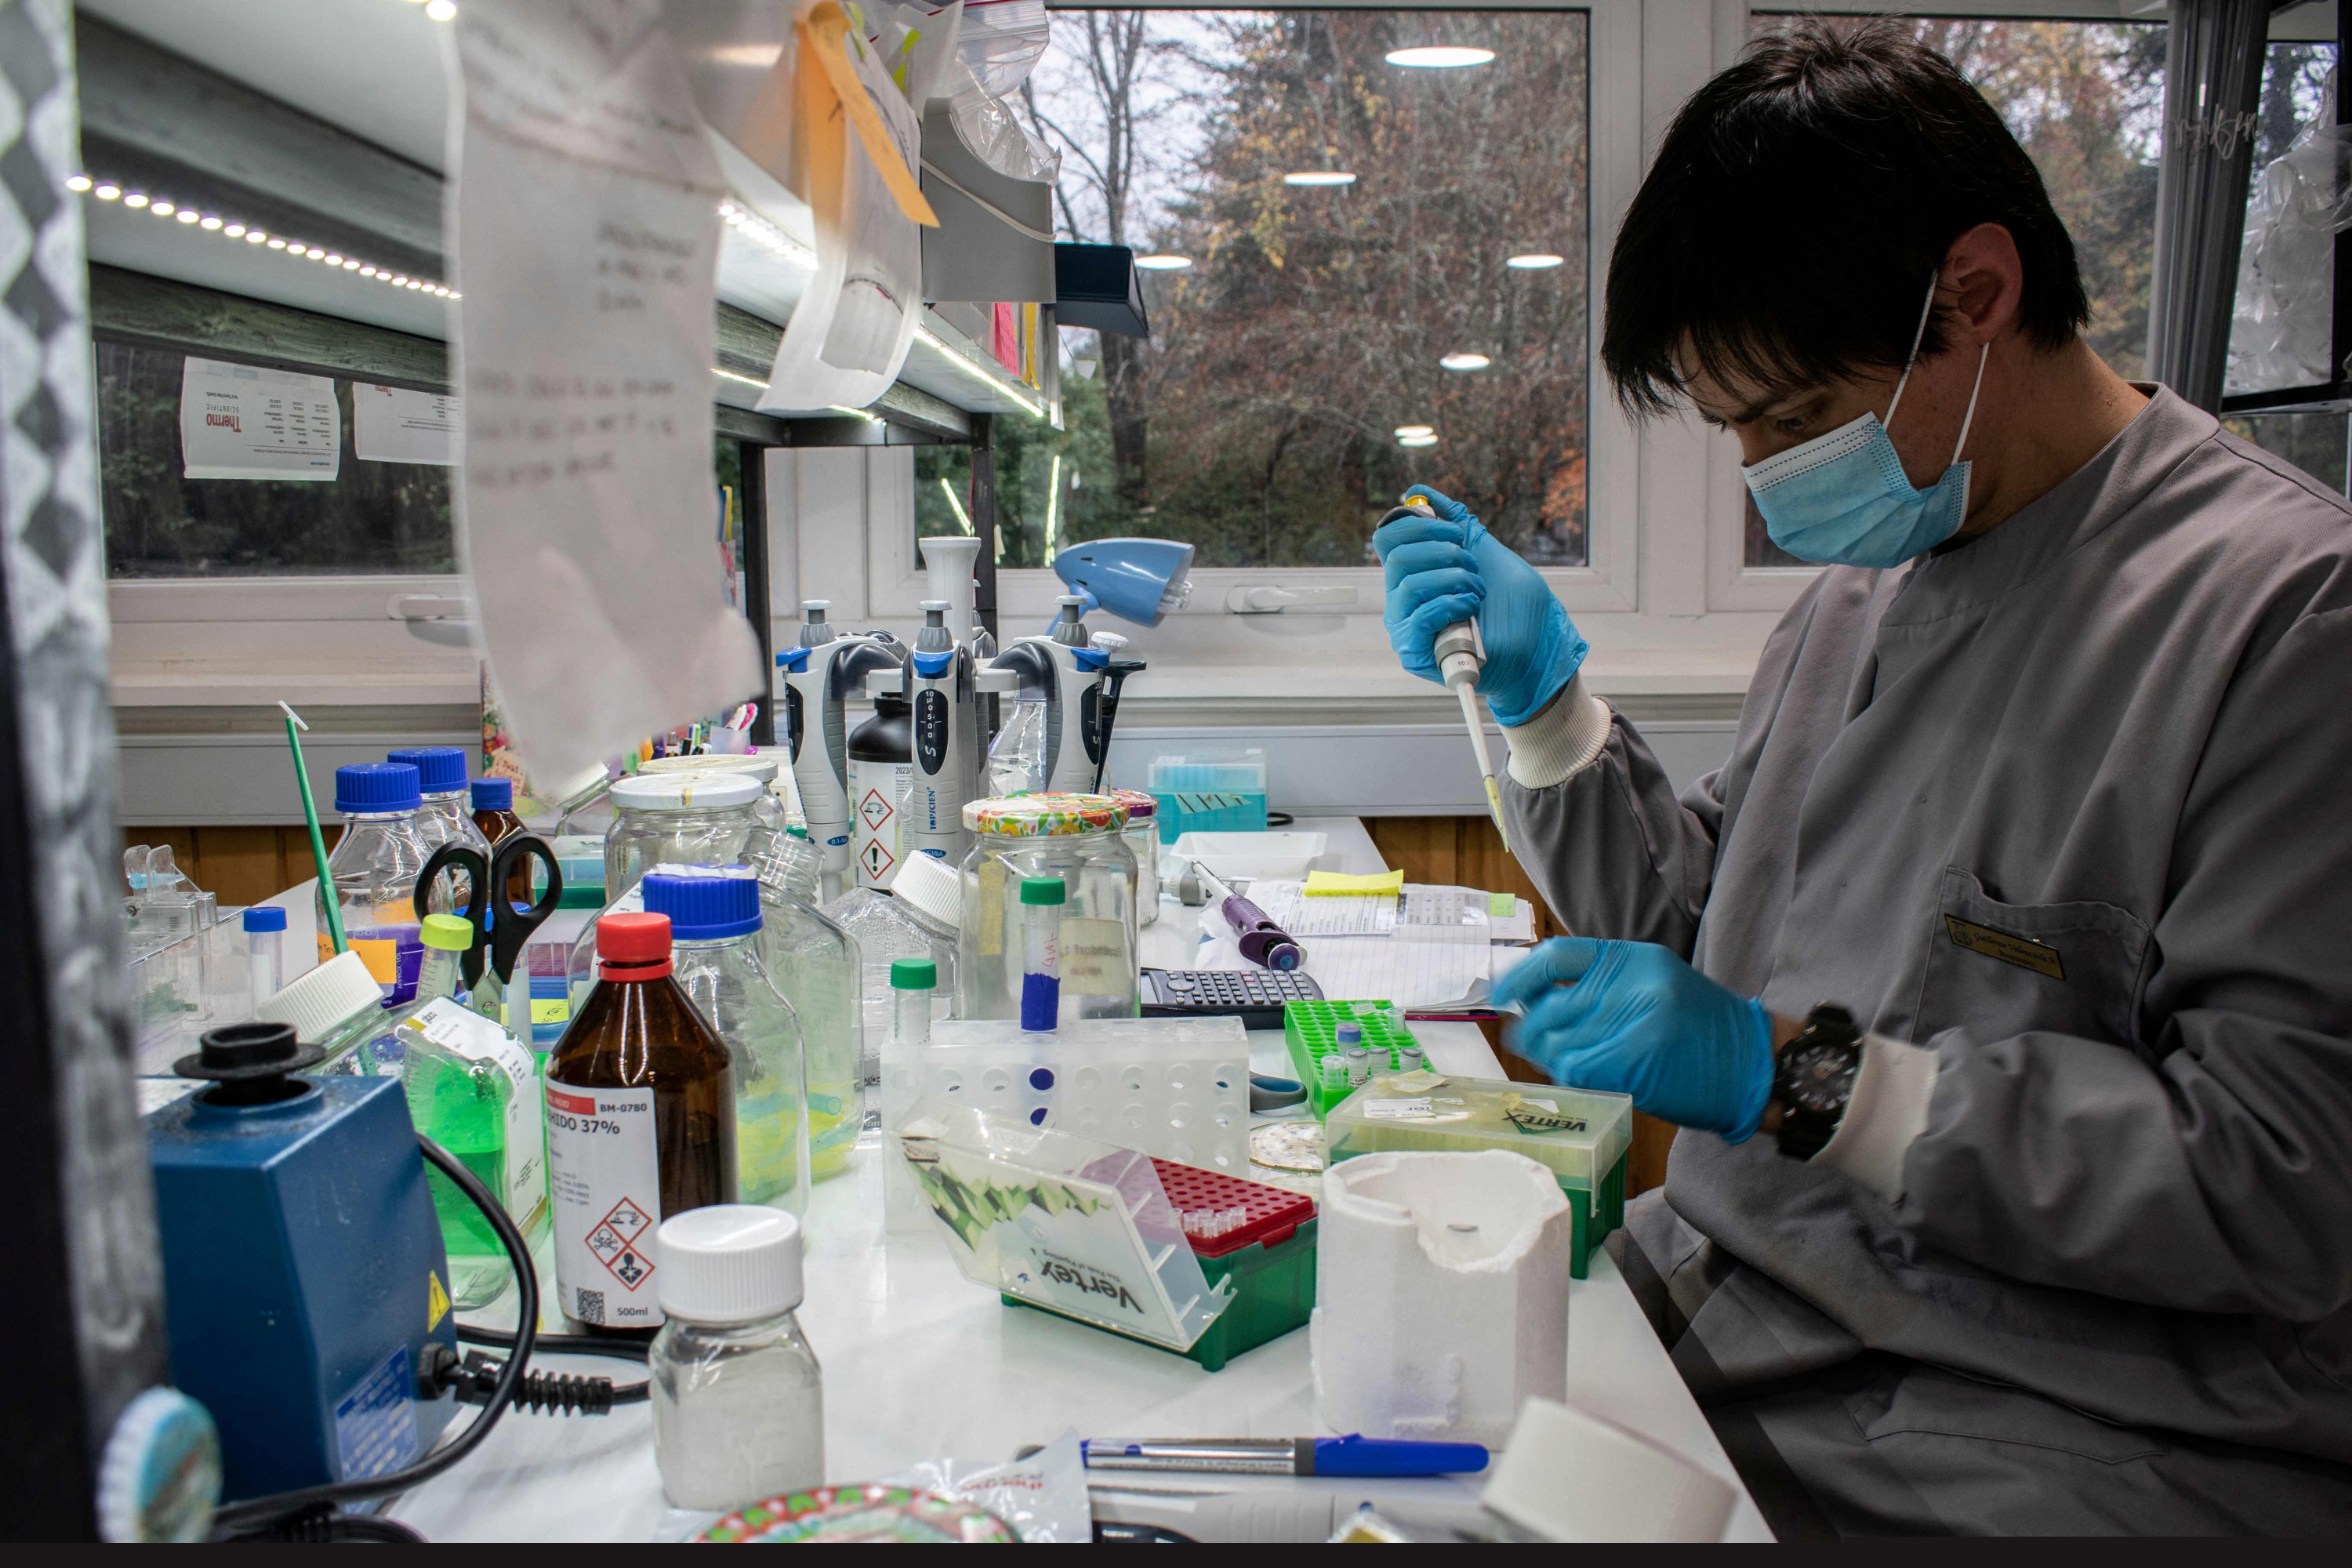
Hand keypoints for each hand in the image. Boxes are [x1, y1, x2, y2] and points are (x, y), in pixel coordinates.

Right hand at [1371, 485, 1587, 727]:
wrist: (1536, 647)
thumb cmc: (1514, 606)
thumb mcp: (1486, 551)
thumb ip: (1454, 521)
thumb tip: (1418, 491)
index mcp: (1412, 573)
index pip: (1388, 537)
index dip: (1419, 525)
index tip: (1456, 532)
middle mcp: (1402, 598)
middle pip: (1396, 556)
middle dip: (1443, 552)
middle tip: (1472, 566)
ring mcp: (1406, 626)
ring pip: (1408, 584)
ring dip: (1454, 580)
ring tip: (1478, 592)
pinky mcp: (1415, 652)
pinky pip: (1418, 617)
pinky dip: (1451, 604)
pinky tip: (1471, 609)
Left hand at [1492, 937, 1775, 1141]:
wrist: (1753, 1065)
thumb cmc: (1700, 1030)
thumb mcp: (1653, 985)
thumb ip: (1599, 987)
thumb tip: (1533, 1002)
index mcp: (1632, 958)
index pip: (1557, 955)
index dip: (1520, 976)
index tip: (1499, 993)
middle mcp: (1631, 983)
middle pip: (1550, 1007)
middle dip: (1531, 1030)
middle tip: (1528, 1042)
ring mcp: (1634, 1022)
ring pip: (1558, 1044)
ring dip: (1552, 1059)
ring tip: (1568, 1062)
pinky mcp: (1635, 1061)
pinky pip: (1577, 1070)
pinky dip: (1572, 1078)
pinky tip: (1588, 1078)